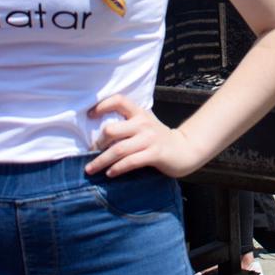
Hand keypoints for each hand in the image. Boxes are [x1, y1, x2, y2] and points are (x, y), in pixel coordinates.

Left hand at [87, 95, 205, 178]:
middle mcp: (143, 123)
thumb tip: (100, 134)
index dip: (102, 106)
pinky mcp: (155, 154)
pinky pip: (130, 162)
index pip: (119, 100)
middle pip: (111, 130)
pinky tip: (110, 173)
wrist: (185, 150)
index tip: (89, 116)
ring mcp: (149, 139)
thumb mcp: (145, 124)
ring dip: (101, 161)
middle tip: (92, 152)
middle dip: (98, 143)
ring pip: (118, 149)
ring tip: (90, 169)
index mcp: (139, 113)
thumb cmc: (158, 138)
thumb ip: (127, 124)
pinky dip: (117, 169)